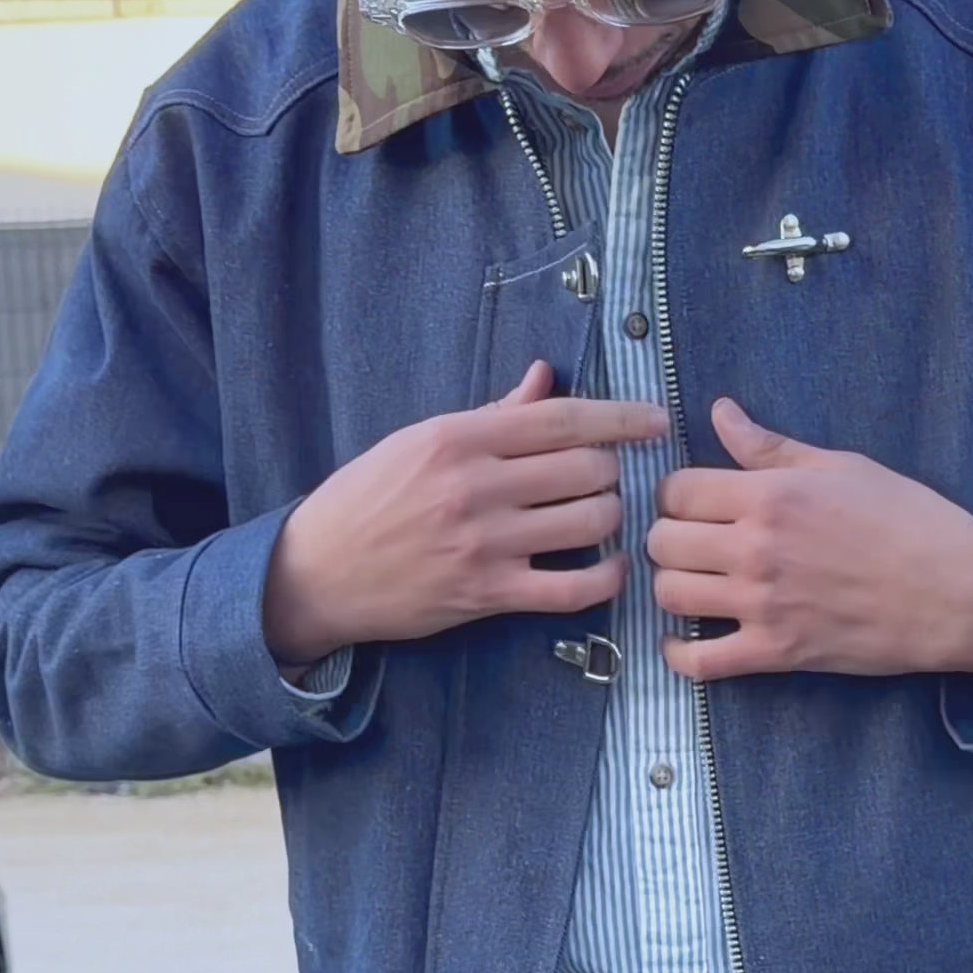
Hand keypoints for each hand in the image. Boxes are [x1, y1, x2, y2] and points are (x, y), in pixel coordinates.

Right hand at [263, 361, 666, 658]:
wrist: (316, 572)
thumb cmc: (368, 499)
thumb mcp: (420, 440)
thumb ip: (492, 414)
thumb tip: (545, 377)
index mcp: (458, 438)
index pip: (562, 418)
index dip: (621, 418)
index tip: (656, 421)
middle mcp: (475, 487)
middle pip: (586, 469)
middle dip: (611, 472)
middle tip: (606, 478)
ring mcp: (484, 544)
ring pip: (589, 523)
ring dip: (610, 519)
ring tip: (601, 517)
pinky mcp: (487, 594)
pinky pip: (572, 589)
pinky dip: (607, 578)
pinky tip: (613, 567)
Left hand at [645, 399, 972, 680]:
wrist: (957, 592)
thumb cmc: (908, 521)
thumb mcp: (841, 467)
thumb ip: (770, 447)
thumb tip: (719, 413)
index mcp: (771, 496)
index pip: (677, 490)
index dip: (676, 493)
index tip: (693, 502)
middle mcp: (757, 550)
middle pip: (662, 541)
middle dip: (668, 537)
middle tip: (691, 542)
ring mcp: (763, 605)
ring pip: (670, 595)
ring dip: (672, 586)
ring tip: (694, 581)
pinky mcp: (777, 652)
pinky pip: (700, 662)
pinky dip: (680, 654)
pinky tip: (683, 640)